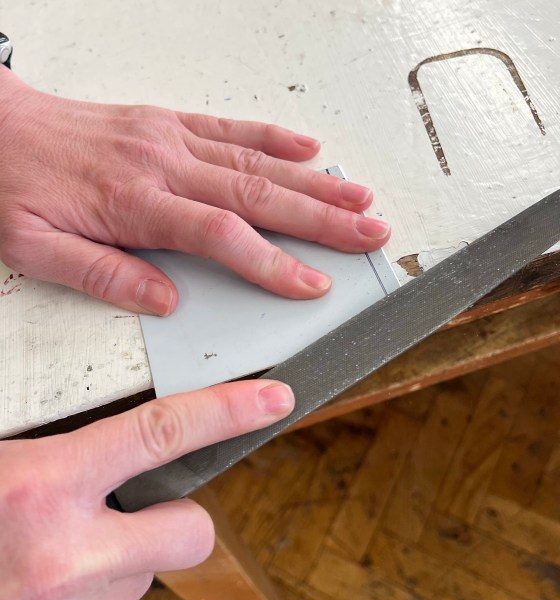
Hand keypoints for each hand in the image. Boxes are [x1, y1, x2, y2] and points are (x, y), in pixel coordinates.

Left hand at [0, 67, 389, 314]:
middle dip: (321, 219)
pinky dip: (275, 137)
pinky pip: (231, 127)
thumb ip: (103, 275)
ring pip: (256, 161)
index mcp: (134, 203)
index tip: (314, 282)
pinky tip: (308, 147)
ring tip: (358, 197)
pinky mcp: (168, 122)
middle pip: (258, 194)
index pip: (221, 236)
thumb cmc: (12, 188)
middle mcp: (163, 165)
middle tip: (368, 233)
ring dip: (313, 181)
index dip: (274, 262)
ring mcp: (170, 138)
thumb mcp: (35, 249)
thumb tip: (165, 299)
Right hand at [0, 379, 294, 599]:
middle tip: (128, 502)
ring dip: (120, 556)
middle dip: (175, 516)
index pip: (163, 433)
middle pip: (190, 530)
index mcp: (39, 486)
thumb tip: (110, 439)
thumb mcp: (2, 456)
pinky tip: (37, 582)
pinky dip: (86, 592)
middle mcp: (63, 556)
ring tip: (58, 544)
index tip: (275, 399)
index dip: (227, 411)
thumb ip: (55, 446)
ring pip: (143, 575)